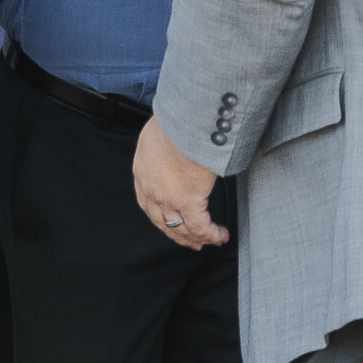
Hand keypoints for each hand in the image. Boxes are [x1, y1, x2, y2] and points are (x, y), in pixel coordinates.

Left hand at [133, 117, 224, 249]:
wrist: (183, 121)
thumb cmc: (176, 120)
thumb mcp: (159, 133)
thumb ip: (164, 147)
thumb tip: (178, 148)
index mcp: (141, 173)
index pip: (148, 204)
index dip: (161, 217)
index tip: (172, 222)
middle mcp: (150, 191)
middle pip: (162, 222)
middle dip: (178, 234)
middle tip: (192, 242)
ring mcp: (167, 199)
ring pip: (180, 228)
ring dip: (196, 238)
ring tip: (210, 240)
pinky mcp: (187, 201)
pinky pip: (200, 227)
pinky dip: (211, 235)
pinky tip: (221, 235)